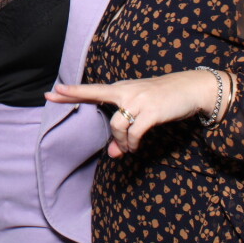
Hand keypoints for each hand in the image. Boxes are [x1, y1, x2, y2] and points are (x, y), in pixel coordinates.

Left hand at [45, 70, 220, 157]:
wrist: (191, 89)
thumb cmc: (163, 100)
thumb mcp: (142, 113)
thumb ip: (125, 130)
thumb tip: (115, 154)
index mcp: (122, 89)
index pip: (93, 90)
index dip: (72, 91)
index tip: (52, 91)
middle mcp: (127, 91)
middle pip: (95, 94)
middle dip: (73, 95)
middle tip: (52, 96)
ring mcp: (139, 99)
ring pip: (117, 124)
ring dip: (120, 141)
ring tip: (128, 148)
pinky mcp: (152, 111)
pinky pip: (134, 132)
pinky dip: (132, 143)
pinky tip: (134, 146)